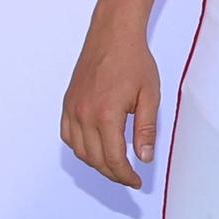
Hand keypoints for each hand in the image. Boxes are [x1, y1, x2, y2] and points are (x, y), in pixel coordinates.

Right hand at [61, 23, 161, 188]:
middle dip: (113, 173)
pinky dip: (81, 148)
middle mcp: (84, 116)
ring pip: (80, 151)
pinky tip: (95, 149)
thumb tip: (145, 158)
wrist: (113, 36)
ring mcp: (72, 110)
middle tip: (129, 177)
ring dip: (96, 163)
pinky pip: (68, 136)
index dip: (125, 175)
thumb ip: (146, 129)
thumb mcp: (150, 95)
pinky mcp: (67, 104)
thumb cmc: (135, 62)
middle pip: (95, 159)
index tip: (137, 181)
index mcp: (106, 115)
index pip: (114, 158)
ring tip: (116, 167)